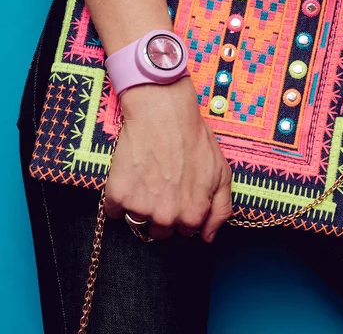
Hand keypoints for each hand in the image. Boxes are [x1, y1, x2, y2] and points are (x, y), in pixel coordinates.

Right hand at [105, 77, 231, 240]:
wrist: (164, 113)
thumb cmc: (193, 138)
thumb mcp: (221, 172)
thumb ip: (220, 209)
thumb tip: (209, 237)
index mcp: (193, 214)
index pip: (185, 230)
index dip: (182, 209)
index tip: (179, 192)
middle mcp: (166, 217)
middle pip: (159, 231)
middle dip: (161, 211)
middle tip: (162, 183)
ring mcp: (141, 208)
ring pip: (136, 222)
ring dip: (140, 205)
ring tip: (147, 177)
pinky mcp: (118, 196)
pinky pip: (114, 211)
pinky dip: (120, 196)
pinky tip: (131, 175)